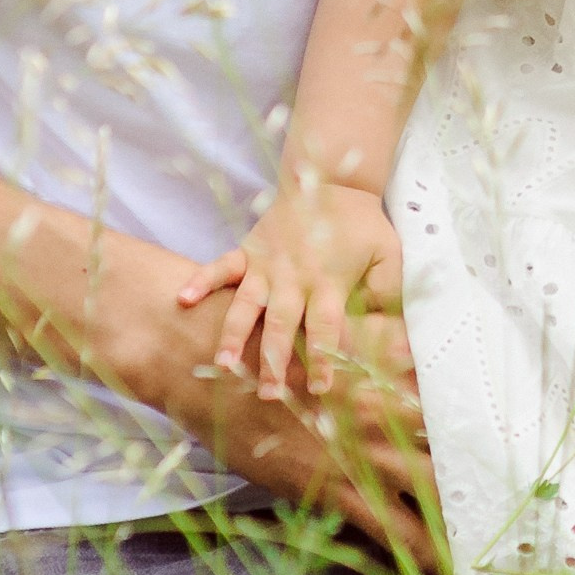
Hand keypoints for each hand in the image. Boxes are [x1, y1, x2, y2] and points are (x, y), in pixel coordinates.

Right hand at [178, 182, 402, 403]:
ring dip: (234, 335)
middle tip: (267, 394)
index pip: (326, 328)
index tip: (319, 389)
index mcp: (329, 282)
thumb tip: (392, 332)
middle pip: (282, 325)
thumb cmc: (363, 226)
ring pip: (246, 305)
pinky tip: (182, 300)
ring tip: (223, 364)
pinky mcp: (248, 250)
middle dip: (274, 361)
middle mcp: (294, 277)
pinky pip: (221, 267)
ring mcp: (266, 264)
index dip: (323, 359)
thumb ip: (388, 294)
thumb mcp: (388, 256)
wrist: (332, 179)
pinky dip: (201, 281)